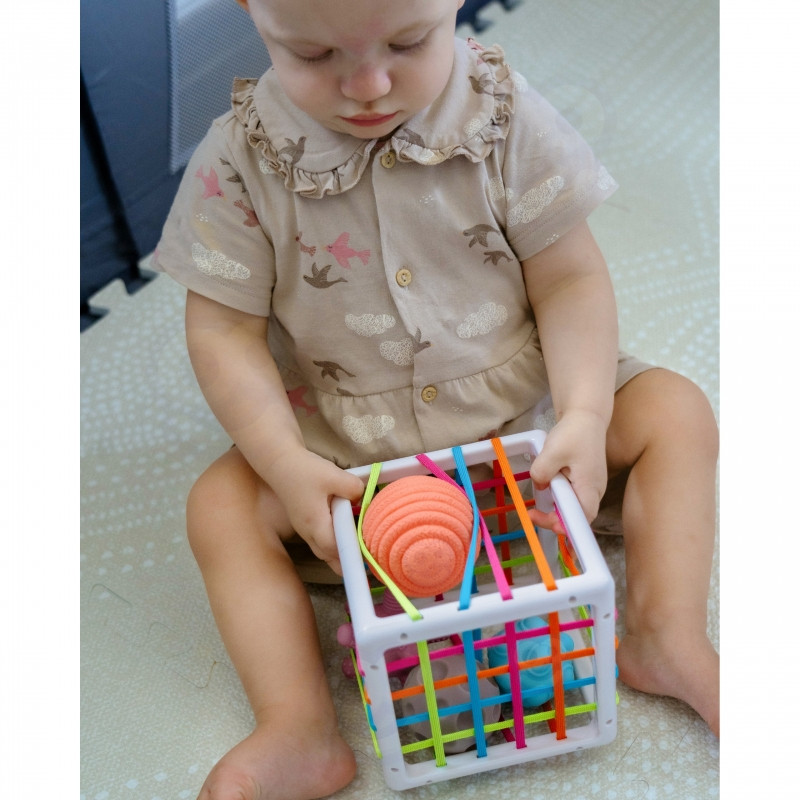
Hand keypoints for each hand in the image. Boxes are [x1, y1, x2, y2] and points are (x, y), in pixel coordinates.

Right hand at [266, 449, 363, 575]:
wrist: (280, 462)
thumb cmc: (305, 470)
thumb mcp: (334, 475)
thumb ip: (354, 489)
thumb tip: (362, 499)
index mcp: (315, 524)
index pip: (335, 550)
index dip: (351, 556)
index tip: (367, 559)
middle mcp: (307, 531)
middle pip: (328, 556)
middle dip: (346, 561)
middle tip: (366, 561)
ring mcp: (304, 528)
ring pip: (323, 550)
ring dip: (339, 552)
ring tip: (358, 550)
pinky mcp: (304, 521)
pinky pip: (320, 539)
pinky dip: (333, 542)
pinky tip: (345, 532)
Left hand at [529, 409, 607, 523]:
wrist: (586, 417)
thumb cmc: (573, 433)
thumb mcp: (552, 451)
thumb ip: (542, 472)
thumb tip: (539, 486)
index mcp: (590, 486)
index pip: (582, 517)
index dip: (567, 526)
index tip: (548, 524)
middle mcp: (595, 491)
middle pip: (578, 516)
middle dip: (556, 520)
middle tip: (533, 514)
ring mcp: (592, 487)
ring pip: (575, 508)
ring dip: (556, 510)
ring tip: (537, 509)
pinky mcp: (585, 481)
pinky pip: (573, 498)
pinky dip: (559, 500)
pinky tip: (547, 493)